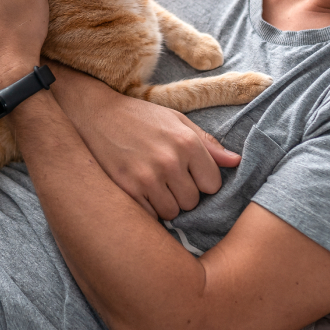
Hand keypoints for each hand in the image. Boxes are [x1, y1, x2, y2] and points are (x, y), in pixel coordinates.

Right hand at [53, 66, 240, 219]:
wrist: (94, 114)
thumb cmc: (138, 117)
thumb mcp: (176, 121)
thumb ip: (207, 143)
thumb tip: (236, 162)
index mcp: (186, 142)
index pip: (213, 184)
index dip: (201, 181)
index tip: (187, 173)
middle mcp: (169, 160)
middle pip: (192, 202)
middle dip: (182, 193)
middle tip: (165, 177)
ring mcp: (147, 177)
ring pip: (172, 212)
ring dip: (165, 203)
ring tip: (151, 183)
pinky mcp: (126, 189)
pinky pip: (150, 215)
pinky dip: (146, 207)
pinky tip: (138, 190)